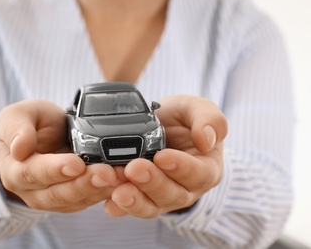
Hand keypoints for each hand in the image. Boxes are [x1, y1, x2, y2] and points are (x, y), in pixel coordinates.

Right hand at [0, 100, 117, 211]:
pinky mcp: (71, 200)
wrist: (43, 137)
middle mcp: (30, 190)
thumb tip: (19, 148)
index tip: (76, 163)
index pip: (32, 173)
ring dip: (98, 190)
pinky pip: (87, 201)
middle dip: (84, 183)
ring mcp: (51, 198)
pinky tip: (121, 182)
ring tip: (120, 177)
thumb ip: (16, 128)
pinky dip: (105, 192)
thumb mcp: (19, 115)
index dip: (55, 169)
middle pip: (57, 193)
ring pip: (75, 200)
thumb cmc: (30, 124)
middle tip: (107, 173)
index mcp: (13, 169)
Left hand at [104, 95, 227, 217]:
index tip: (162, 156)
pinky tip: (109, 204)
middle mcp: (186, 188)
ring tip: (117, 189)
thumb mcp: (196, 108)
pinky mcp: (141, 200)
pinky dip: (119, 208)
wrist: (159, 125)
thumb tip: (206, 139)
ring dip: (134, 199)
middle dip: (151, 182)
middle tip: (133, 168)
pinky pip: (132, 208)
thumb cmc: (181, 119)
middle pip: (172, 194)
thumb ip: (209, 119)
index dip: (181, 167)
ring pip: (151, 206)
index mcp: (206, 167)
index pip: (198, 173)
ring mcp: (163, 197)